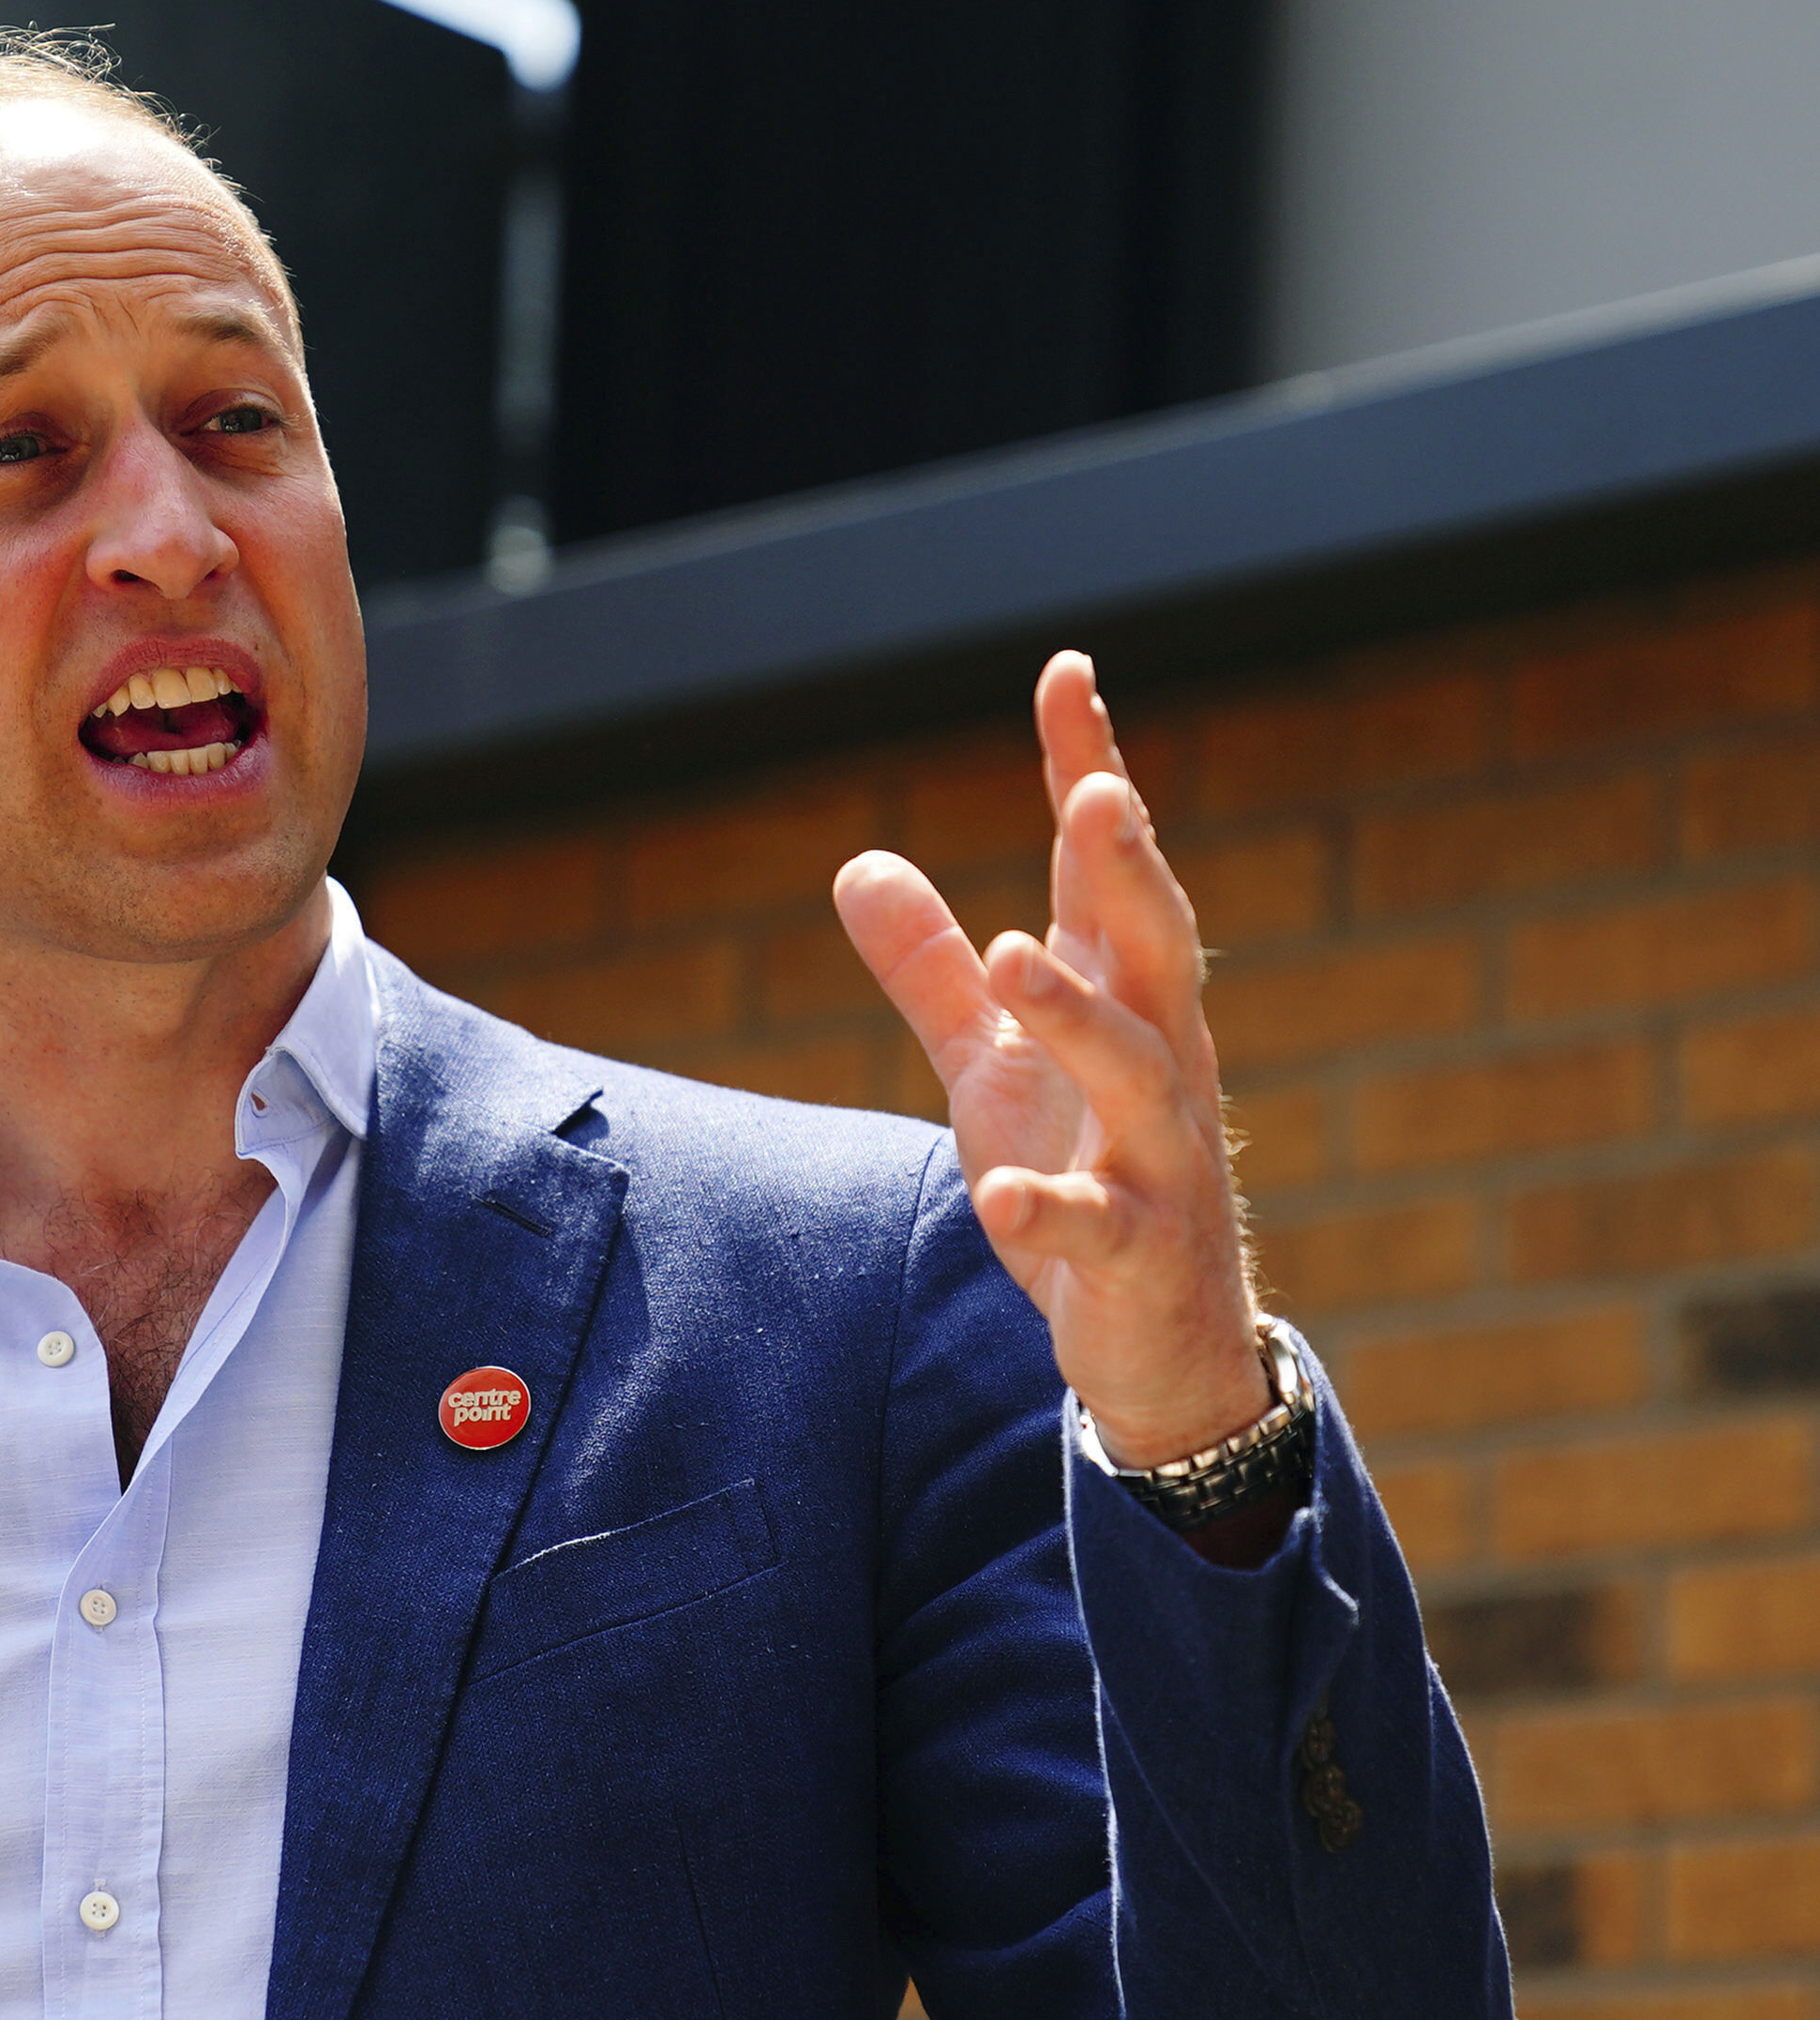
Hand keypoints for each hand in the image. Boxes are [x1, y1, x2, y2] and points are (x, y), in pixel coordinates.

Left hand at [834, 653, 1262, 1467]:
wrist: (1161, 1346)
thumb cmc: (1083, 1178)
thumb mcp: (990, 1068)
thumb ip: (930, 971)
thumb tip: (859, 863)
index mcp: (1122, 1005)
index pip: (1105, 872)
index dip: (1088, 772)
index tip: (1066, 673)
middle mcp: (1158, 1064)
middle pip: (1152, 947)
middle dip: (1125, 868)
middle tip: (1094, 789)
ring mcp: (1157, 1163)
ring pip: (1137, 1074)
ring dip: (1078, 1013)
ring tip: (1012, 953)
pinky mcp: (1137, 1257)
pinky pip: (1097, 1228)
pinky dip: (1048, 1210)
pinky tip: (998, 1194)